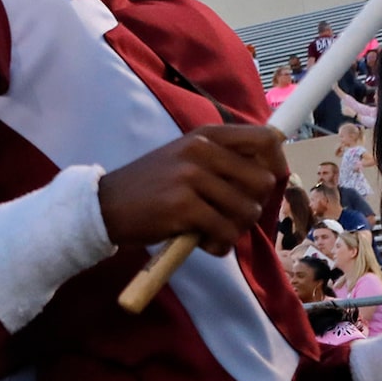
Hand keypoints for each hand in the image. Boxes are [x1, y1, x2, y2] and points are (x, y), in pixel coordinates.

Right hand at [97, 126, 285, 257]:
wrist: (105, 206)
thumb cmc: (152, 187)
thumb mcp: (187, 159)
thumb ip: (224, 161)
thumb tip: (272, 174)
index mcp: (205, 135)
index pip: (265, 139)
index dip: (275, 163)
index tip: (262, 186)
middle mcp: (201, 150)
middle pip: (263, 181)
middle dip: (252, 206)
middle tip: (228, 216)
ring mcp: (191, 177)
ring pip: (247, 211)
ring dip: (234, 230)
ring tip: (210, 230)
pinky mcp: (183, 207)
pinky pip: (225, 233)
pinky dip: (218, 245)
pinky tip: (201, 242)